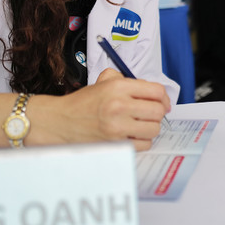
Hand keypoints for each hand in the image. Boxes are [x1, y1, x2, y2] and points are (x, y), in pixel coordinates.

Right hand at [35, 68, 169, 150]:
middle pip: (158, 111)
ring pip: (153, 129)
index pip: (156, 91)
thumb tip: (150, 90)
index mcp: (118, 87)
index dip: (163, 98)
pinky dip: (141, 141)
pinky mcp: (115, 144)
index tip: (162, 102)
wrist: (60, 122)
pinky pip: (143, 145)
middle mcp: (119, 105)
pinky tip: (132, 136)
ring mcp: (117, 127)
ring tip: (140, 125)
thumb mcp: (102, 82)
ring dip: (150, 128)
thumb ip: (126, 79)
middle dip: (157, 113)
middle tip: (150, 114)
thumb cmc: (83, 103)